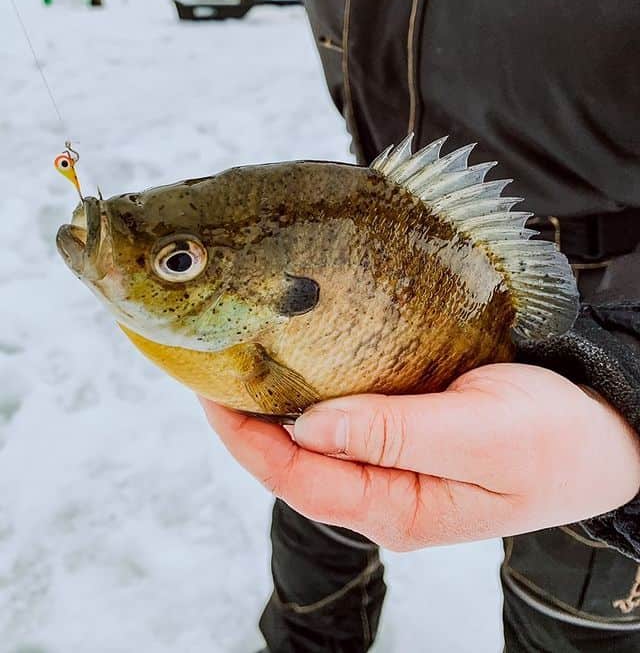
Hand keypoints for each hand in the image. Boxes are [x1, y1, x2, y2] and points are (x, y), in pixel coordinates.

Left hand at [201, 363, 639, 550]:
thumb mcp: (483, 436)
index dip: (247, 438)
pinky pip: (349, 422)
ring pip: (319, 442)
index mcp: (401, 507)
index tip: (210, 391)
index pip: (300, 478)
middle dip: (249, 421)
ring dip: (278, 407)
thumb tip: (310, 425)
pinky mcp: (410, 437)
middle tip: (215, 365)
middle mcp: (389, 493)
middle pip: (297, 463)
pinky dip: (316, 395)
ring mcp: (398, 467)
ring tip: (244, 361)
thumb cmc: (557, 439)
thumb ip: (398, 434)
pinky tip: (305, 366)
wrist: (608, 430)